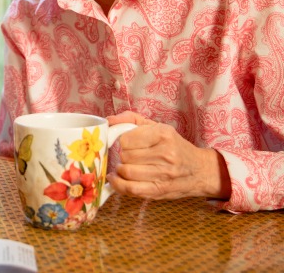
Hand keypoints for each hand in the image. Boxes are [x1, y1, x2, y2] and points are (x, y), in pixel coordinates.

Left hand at [106, 111, 230, 200]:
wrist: (200, 170)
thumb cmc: (174, 146)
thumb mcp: (156, 126)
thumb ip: (130, 119)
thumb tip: (108, 121)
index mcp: (163, 134)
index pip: (126, 140)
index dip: (123, 142)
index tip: (128, 144)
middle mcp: (166, 154)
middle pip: (125, 156)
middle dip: (123, 156)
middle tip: (130, 156)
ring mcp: (164, 174)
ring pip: (127, 172)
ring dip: (120, 170)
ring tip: (124, 167)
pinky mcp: (160, 190)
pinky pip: (132, 189)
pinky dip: (119, 185)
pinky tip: (116, 179)